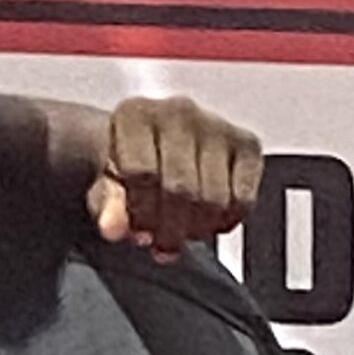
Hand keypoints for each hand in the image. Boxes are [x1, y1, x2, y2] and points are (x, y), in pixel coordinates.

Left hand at [84, 95, 264, 258]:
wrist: (155, 143)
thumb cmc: (130, 164)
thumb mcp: (106, 185)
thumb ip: (107, 205)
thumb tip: (114, 229)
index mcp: (135, 115)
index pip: (142, 173)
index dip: (141, 212)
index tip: (139, 230)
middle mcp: (177, 111)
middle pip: (181, 189)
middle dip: (170, 229)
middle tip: (163, 242)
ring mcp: (216, 125)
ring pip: (214, 199)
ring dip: (198, 229)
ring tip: (183, 231)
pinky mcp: (247, 143)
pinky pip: (243, 199)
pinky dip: (226, 221)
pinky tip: (209, 221)